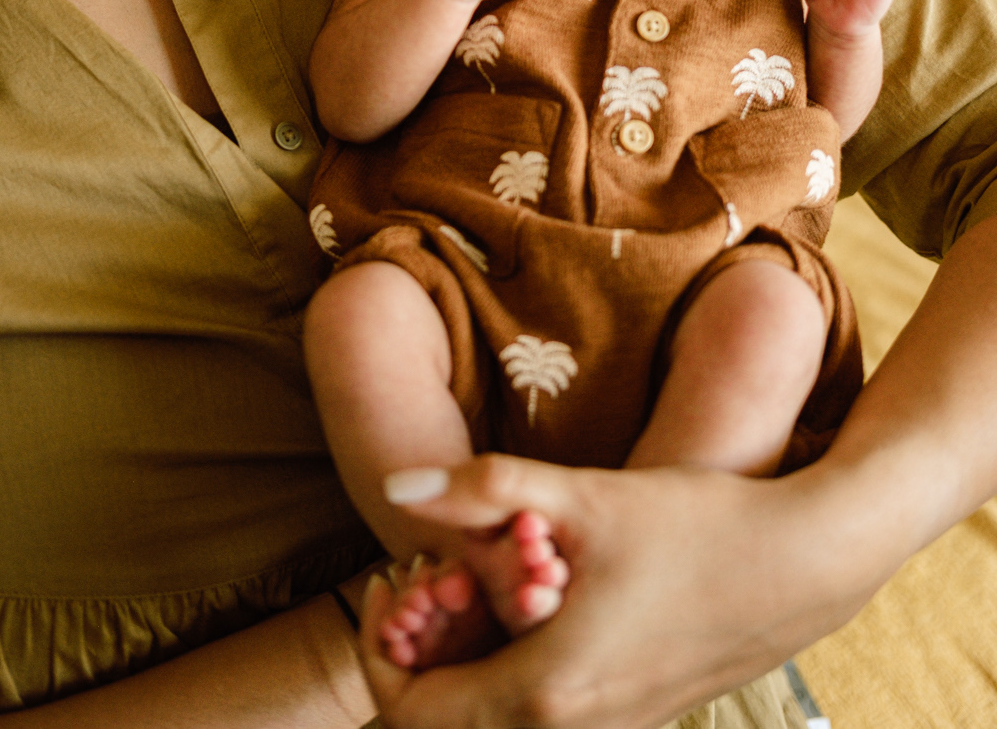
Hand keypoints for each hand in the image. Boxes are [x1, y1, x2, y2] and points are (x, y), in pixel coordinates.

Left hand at [358, 454, 863, 728]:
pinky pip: (547, 710)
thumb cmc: (697, 527)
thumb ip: (481, 490)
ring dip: (472, 656)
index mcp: (545, 691)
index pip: (411, 714)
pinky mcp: (639, 712)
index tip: (400, 583)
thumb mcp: (583, 496)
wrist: (808, 562)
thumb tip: (394, 486)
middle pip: (450, 722)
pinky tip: (541, 587)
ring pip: (499, 718)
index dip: (383, 651)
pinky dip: (518, 663)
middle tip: (436, 574)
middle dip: (425, 651)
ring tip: (484, 574)